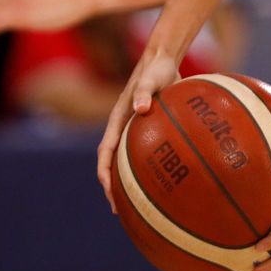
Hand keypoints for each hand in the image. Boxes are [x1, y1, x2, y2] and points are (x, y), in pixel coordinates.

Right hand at [97, 50, 180, 211]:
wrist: (163, 60)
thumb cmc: (156, 70)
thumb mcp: (151, 80)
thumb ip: (145, 92)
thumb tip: (141, 109)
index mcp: (117, 120)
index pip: (105, 152)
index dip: (104, 173)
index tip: (109, 191)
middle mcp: (122, 128)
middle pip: (112, 163)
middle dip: (113, 187)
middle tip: (121, 210)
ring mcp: (134, 130)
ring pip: (127, 161)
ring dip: (128, 183)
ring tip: (139, 205)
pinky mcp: (147, 129)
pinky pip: (145, 154)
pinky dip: (149, 169)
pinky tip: (166, 182)